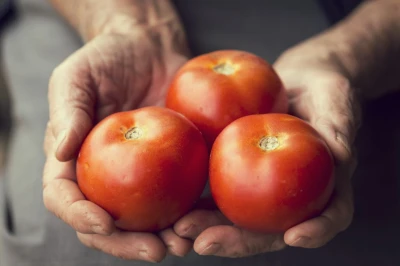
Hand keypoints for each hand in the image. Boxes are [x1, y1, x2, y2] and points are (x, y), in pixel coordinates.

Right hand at [42, 31, 191, 261]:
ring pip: (144, 219)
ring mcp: (139, 174)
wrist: (148, 47)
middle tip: (155, 251)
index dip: (79, 216)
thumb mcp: (76, 76)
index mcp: (74, 159)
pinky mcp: (170, 166)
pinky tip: (205, 220)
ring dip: (162, 238)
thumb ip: (67, 112)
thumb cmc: (106, 58)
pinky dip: (190, 213)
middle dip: (126, 243)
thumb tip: (62, 152)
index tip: (104, 222)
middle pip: (106, 222)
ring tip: (184, 245)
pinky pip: (178, 194)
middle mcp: (104, 175)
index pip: (65, 196)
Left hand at [173, 39, 360, 256]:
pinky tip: (176, 202)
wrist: (295, 79)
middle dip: (239, 240)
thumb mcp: (335, 97)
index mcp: (327, 183)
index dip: (317, 230)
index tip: (294, 237)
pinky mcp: (240, 173)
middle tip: (206, 243)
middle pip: (272, 228)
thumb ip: (338, 122)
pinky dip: (198, 200)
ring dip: (209, 227)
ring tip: (179, 228)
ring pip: (239, 218)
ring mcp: (265, 188)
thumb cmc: (323, 88)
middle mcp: (294, 195)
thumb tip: (341, 153)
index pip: (331, 214)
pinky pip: (220, 190)